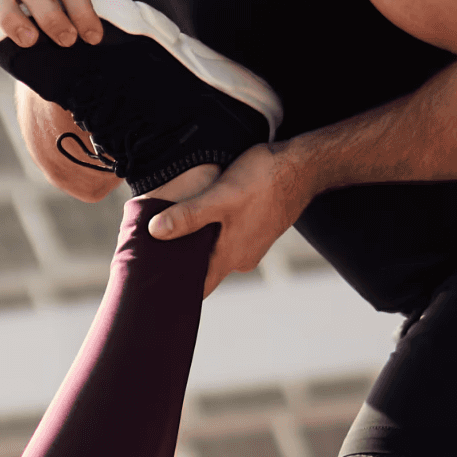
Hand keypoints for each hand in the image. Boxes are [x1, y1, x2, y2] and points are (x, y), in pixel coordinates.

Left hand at [145, 139, 309, 292]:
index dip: (176, 290)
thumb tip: (155, 232)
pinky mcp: (257, 228)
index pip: (198, 288)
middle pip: (204, 270)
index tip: (153, 287)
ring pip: (216, 251)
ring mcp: (252, 244)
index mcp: (231, 258)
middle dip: (180, 264)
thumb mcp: (220, 197)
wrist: (305, 166)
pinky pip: (228, 238)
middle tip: (151, 256)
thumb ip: (188, 216)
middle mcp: (242, 257)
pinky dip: (212, 232)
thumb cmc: (264, 180)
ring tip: (168, 235)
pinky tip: (199, 219)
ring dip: (196, 245)